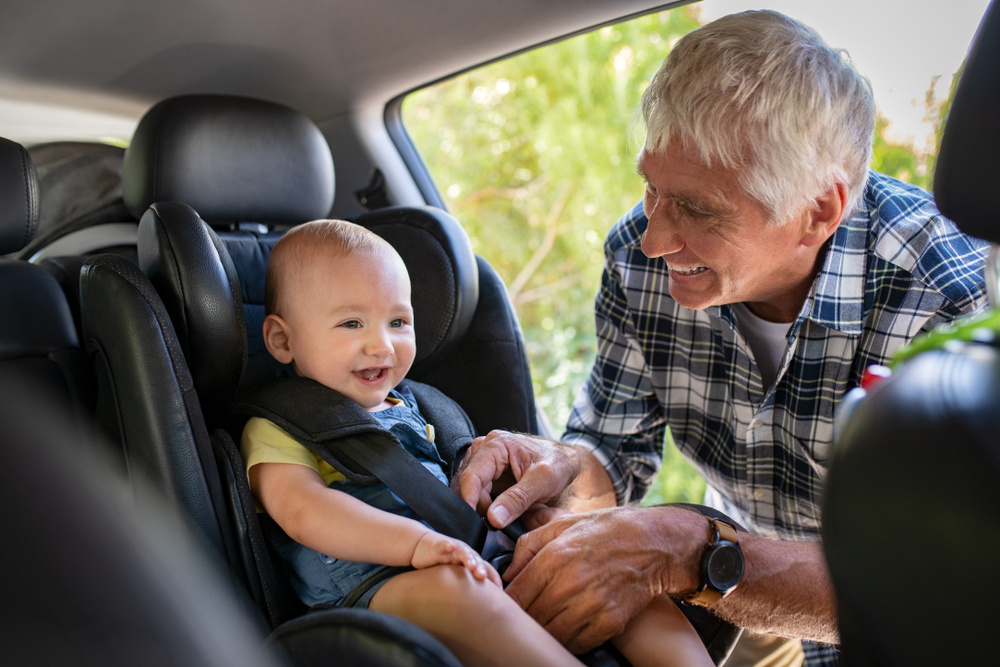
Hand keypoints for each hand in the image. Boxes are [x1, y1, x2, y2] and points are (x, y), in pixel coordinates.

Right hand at [411, 531, 502, 587]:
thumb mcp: (455, 576)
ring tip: (471, 565)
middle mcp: (464, 555)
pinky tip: (450, 547)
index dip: (493, 577)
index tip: (499, 590)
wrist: (423, 547)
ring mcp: (453, 550)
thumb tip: (478, 608)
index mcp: (471, 562)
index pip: (486, 569)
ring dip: (468, 557)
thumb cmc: (441, 562)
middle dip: (480, 568)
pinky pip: (444, 544)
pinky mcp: (439, 546)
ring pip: (463, 552)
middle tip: (483, 577)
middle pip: (476, 560)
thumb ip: (466, 587)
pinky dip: (447, 545)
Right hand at [452, 430, 583, 527]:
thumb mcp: (543, 481)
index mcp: (496, 444)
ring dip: (481, 507)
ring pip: (470, 490)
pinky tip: (500, 512)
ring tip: (502, 517)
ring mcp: (483, 459)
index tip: (473, 523)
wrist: (564, 460)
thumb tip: (493, 518)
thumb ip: (518, 499)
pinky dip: (485, 505)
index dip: (470, 501)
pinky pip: (476, 492)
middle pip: (469, 485)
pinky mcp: (486, 472)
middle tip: (497, 524)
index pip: (472, 475)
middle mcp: (484, 448)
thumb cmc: (557, 464)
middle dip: (479, 507)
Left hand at [502, 506, 707, 652]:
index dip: (507, 603)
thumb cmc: (603, 531)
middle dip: (523, 618)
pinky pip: (576, 642)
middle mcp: (571, 582)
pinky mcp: (610, 622)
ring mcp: (592, 605)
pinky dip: (567, 639)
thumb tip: (506, 572)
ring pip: (551, 634)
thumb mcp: (562, 525)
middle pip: (531, 617)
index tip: (505, 604)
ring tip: (544, 622)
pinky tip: (567, 627)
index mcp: (555, 555)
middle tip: (523, 615)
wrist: (653, 543)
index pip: (516, 594)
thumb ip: (528, 546)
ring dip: (544, 631)